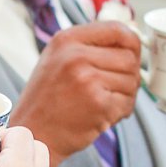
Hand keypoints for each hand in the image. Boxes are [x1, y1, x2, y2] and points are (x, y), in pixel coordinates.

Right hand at [11, 22, 141, 166]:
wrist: (33, 136)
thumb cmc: (46, 102)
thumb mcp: (57, 60)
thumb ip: (88, 47)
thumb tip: (130, 43)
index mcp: (66, 40)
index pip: (117, 29)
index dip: (132, 44)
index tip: (132, 55)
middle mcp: (76, 55)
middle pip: (129, 57)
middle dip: (129, 76)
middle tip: (113, 90)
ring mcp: (88, 79)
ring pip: (132, 81)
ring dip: (124, 96)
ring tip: (102, 105)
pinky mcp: (98, 103)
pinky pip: (127, 103)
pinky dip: (120, 112)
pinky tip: (102, 116)